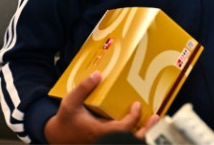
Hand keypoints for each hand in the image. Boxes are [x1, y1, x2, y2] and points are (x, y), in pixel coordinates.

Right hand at [44, 71, 159, 143]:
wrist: (58, 136)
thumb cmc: (66, 120)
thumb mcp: (70, 102)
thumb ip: (83, 88)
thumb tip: (97, 75)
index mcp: (98, 131)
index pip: (121, 128)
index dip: (132, 118)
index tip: (137, 105)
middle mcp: (104, 139)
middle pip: (130, 140)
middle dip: (145, 130)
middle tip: (155, 117)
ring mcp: (106, 141)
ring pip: (129, 141)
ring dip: (143, 132)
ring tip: (153, 121)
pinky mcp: (107, 141)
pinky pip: (124, 140)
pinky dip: (134, 133)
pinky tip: (141, 124)